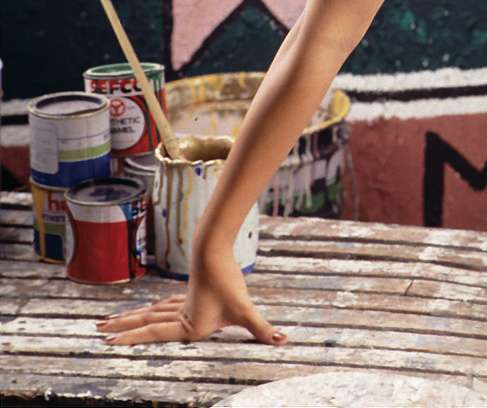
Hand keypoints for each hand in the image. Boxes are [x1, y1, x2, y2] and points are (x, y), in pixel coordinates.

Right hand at [97, 241, 285, 345]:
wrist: (216, 249)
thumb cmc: (228, 283)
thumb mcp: (245, 310)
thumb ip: (262, 329)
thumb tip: (283, 340)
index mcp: (189, 325)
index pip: (153, 334)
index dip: (129, 339)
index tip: (106, 343)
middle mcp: (181, 314)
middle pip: (145, 321)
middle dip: (122, 328)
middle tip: (97, 331)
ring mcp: (183, 301)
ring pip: (151, 311)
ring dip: (131, 317)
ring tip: (111, 320)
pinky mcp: (190, 290)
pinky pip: (164, 303)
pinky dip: (152, 308)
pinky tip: (151, 308)